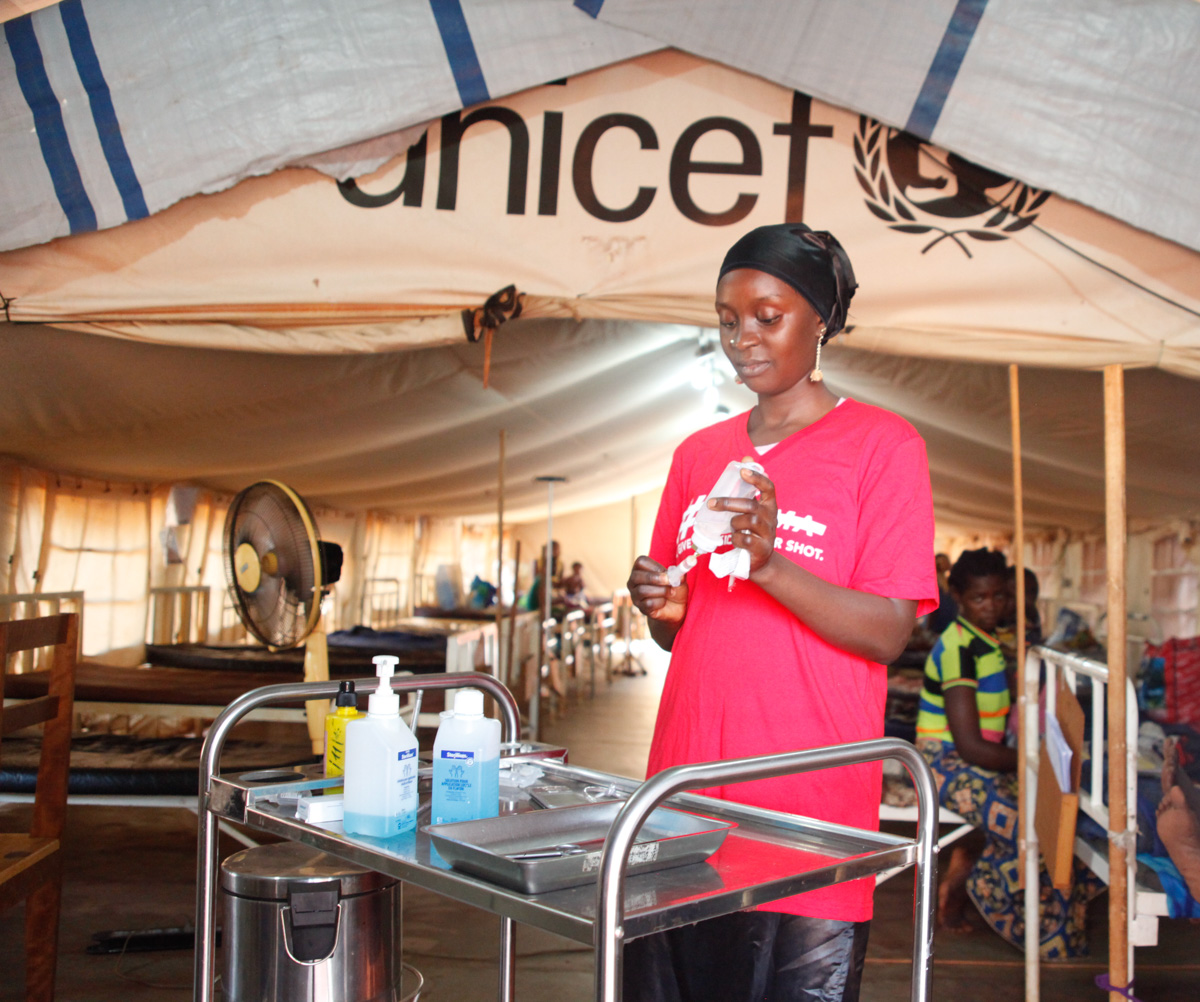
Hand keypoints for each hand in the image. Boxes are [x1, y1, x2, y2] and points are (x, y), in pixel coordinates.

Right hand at [627, 555, 687, 625]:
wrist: (677, 608)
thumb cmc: (675, 588)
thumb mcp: (679, 579)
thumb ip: (679, 574)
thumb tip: (680, 573)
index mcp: (642, 569)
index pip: (640, 562)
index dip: (654, 566)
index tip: (666, 571)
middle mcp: (634, 581)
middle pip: (636, 576)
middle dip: (654, 578)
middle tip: (669, 581)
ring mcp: (636, 596)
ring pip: (642, 591)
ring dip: (661, 591)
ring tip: (671, 592)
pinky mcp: (641, 608)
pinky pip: (648, 604)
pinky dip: (660, 603)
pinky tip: (664, 603)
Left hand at [706, 456, 776, 576]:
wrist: (761, 560)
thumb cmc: (753, 530)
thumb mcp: (751, 508)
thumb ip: (747, 487)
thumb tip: (746, 458)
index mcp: (769, 505)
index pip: (768, 487)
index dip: (757, 478)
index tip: (742, 471)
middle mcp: (772, 518)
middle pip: (751, 506)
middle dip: (729, 503)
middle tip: (711, 503)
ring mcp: (769, 534)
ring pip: (749, 522)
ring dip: (734, 522)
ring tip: (731, 526)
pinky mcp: (763, 549)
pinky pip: (746, 540)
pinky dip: (736, 538)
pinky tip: (734, 539)